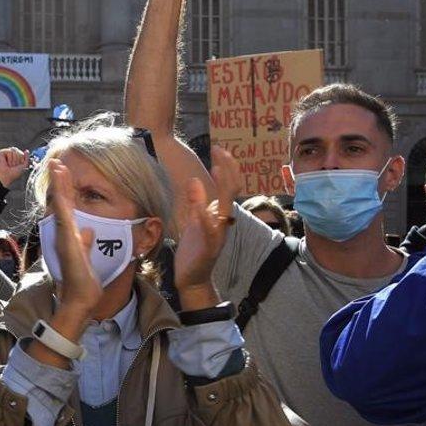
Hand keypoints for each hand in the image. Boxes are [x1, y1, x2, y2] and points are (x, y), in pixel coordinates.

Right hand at [0, 147, 29, 187]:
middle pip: (18, 151)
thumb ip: (27, 158)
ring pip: (14, 150)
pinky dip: (9, 158)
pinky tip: (6, 163)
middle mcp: (8, 155)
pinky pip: (9, 151)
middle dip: (18, 159)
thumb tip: (26, 151)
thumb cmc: (13, 174)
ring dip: (14, 160)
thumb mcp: (23, 166)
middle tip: (12, 166)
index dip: (21, 159)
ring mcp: (4, 153)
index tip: (17, 166)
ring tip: (9, 165)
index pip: (21, 153)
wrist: (5, 177)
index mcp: (14, 158)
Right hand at [46, 162, 102, 332]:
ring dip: (58, 186)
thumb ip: (86, 242)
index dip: (64, 188)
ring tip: (56, 166)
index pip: (66, 206)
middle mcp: (64, 233)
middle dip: (58, 181)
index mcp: (69, 234)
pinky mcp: (67, 243)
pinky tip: (60, 191)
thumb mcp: (88, 255)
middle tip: (55, 161)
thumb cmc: (85, 280)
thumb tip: (88, 231)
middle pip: (60, 201)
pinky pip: (64, 219)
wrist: (81, 297)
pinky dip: (62, 204)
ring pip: (60, 205)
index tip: (63, 171)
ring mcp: (64, 237)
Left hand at [173, 146, 241, 303]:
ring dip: (222, 188)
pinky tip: (200, 207)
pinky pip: (209, 230)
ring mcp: (218, 234)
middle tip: (220, 150)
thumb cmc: (194, 248)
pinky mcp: (209, 247)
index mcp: (220, 214)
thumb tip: (195, 181)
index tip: (219, 148)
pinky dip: (205, 217)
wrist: (193, 277)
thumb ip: (197, 202)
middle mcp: (223, 221)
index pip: (228, 185)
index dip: (227, 166)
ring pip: (226, 208)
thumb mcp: (194, 220)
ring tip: (217, 168)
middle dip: (228, 169)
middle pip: (231, 191)